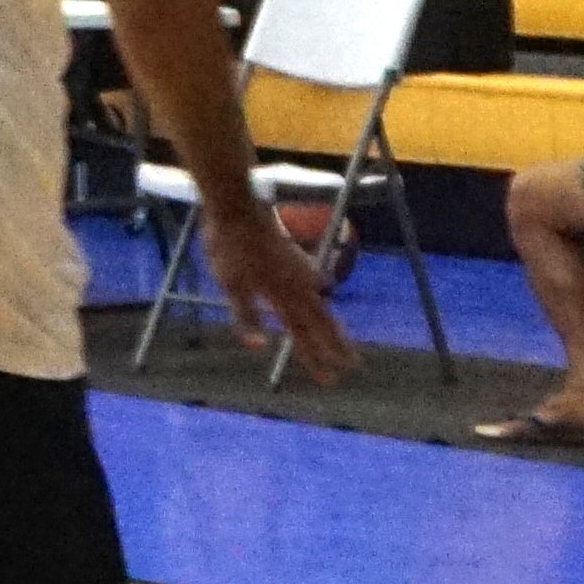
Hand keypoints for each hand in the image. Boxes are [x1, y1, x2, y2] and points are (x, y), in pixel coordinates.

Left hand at [202, 206, 358, 384]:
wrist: (238, 206)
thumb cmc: (230, 246)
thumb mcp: (230, 284)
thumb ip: (246, 316)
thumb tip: (259, 347)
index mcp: (283, 295)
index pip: (302, 334)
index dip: (315, 356)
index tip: (330, 377)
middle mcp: (298, 285)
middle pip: (321, 321)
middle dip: (335, 345)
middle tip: (353, 366)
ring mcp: (300, 269)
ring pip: (321, 304)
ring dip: (332, 325)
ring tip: (343, 340)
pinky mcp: (295, 257)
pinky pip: (315, 287)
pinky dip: (322, 302)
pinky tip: (322, 297)